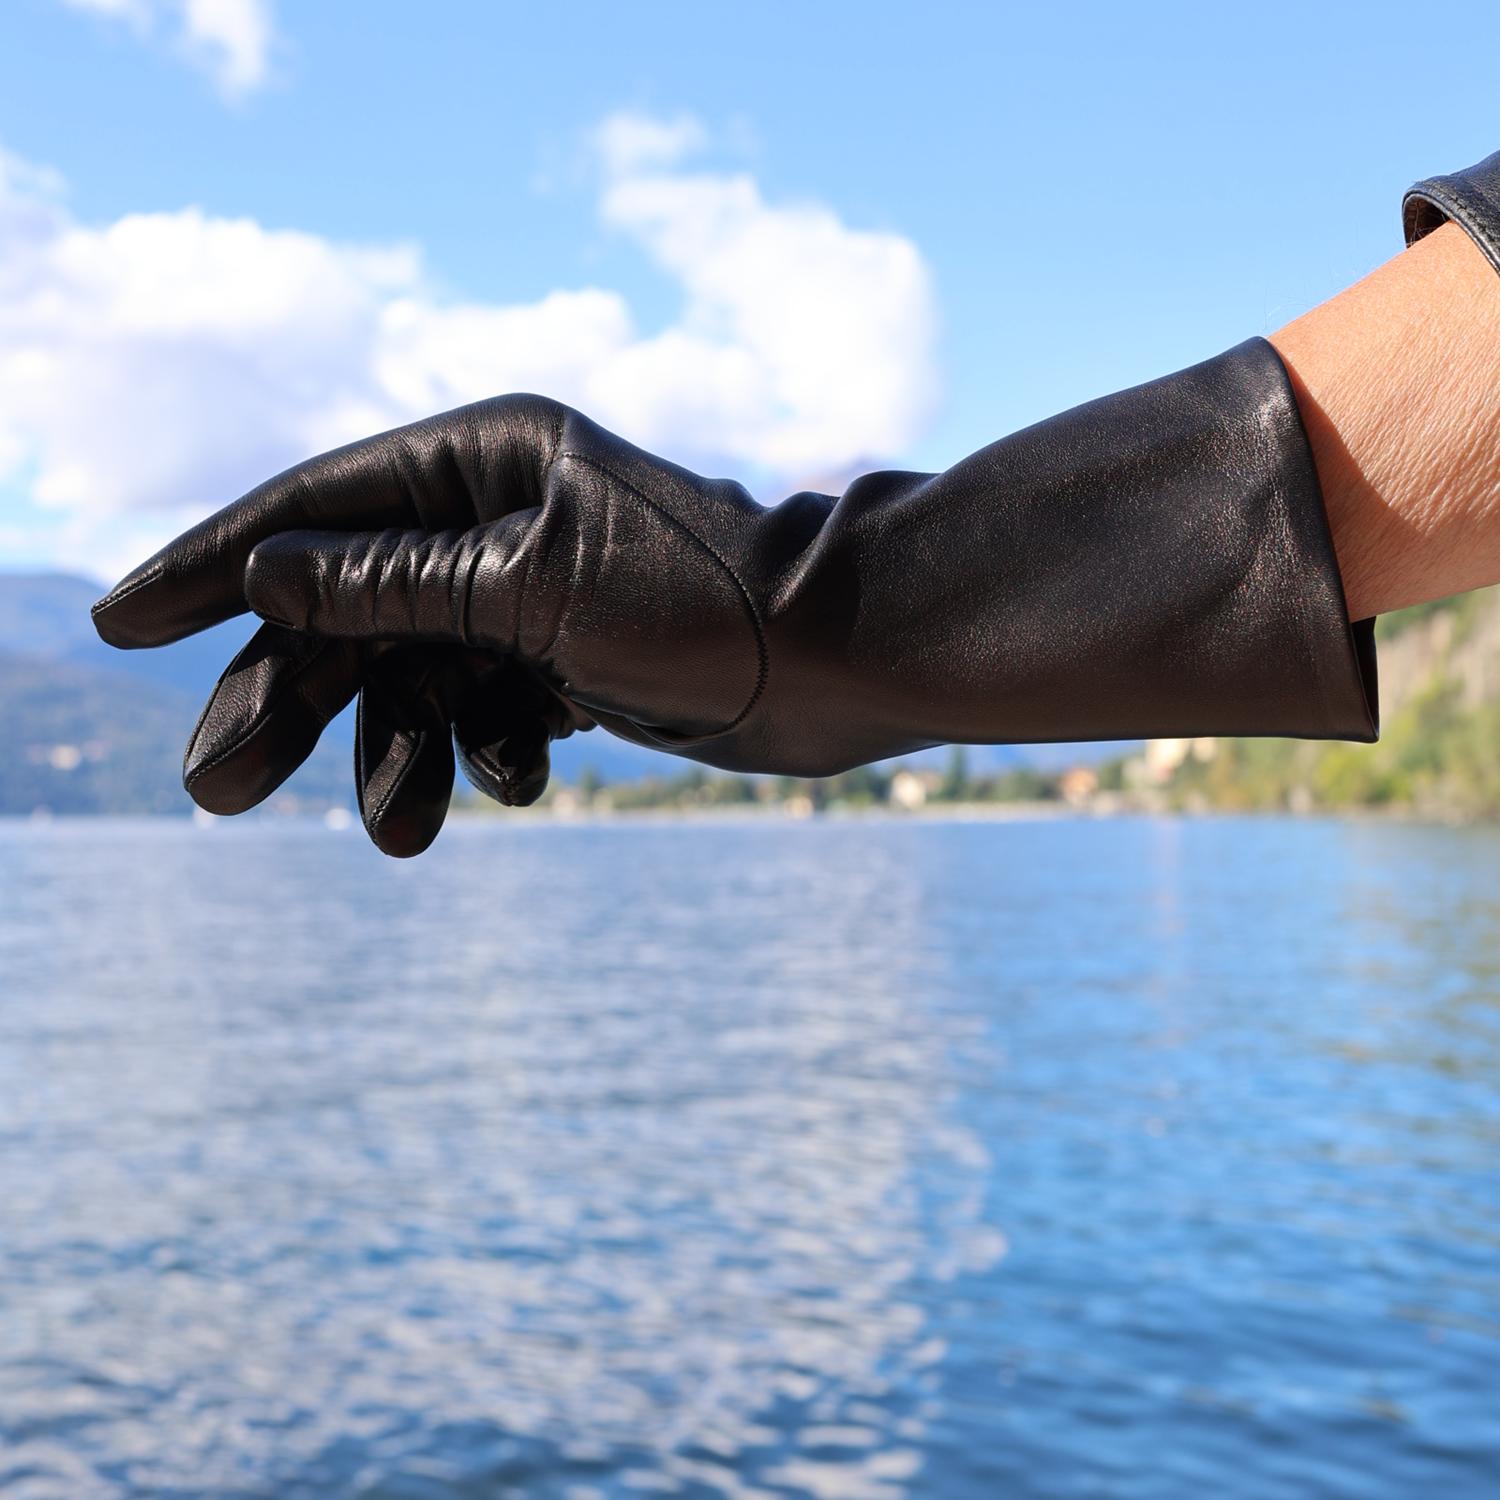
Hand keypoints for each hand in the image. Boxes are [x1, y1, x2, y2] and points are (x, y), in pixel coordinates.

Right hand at [96, 343, 1377, 856]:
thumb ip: (396, 584)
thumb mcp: (536, 590)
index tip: (120, 620)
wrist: (844, 665)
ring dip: (398, 754)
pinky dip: (484, 750)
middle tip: (214, 790)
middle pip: (354, 607)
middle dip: (294, 697)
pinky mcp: (572, 658)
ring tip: (399, 834)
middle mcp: (502, 513)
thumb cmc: (712, 604)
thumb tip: (268, 575)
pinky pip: (487, 708)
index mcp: (487, 454)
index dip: (215, 563)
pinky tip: (511, 786)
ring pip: (419, 675)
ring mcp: (535, 589)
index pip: (317, 506)